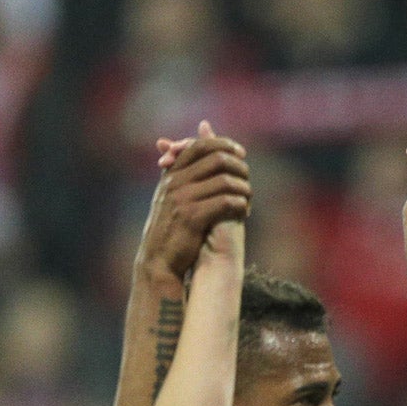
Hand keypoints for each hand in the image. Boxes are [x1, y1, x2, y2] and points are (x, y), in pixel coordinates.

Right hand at [139, 122, 251, 282]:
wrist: (158, 260)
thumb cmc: (170, 229)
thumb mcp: (170, 197)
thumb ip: (183, 176)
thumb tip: (197, 156)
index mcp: (171, 174)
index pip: (199, 146)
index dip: (224, 145)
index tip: (241, 153)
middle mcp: (175, 182)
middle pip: (216, 159)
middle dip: (239, 167)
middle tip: (248, 179)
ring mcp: (183, 199)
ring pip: (225, 181)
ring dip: (243, 189)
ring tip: (248, 200)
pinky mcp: (192, 218)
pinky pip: (225, 202)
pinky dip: (240, 205)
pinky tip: (244, 212)